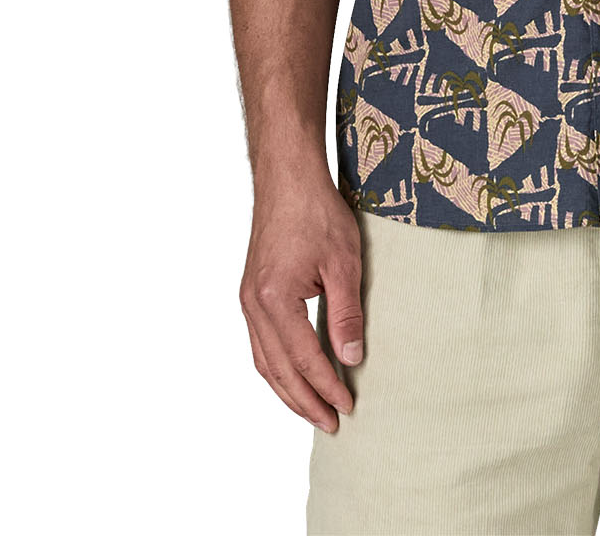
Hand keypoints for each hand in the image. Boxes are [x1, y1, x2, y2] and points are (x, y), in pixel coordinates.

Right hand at [239, 161, 363, 432]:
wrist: (287, 176)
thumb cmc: (317, 211)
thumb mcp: (343, 262)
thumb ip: (346, 313)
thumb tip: (351, 360)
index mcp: (274, 299)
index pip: (303, 358)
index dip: (326, 387)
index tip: (348, 407)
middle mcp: (253, 305)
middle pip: (277, 370)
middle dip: (304, 401)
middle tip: (331, 424)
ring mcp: (247, 299)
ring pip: (264, 360)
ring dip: (288, 389)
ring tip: (313, 409)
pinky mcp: (251, 291)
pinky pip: (260, 343)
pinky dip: (277, 367)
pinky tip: (294, 374)